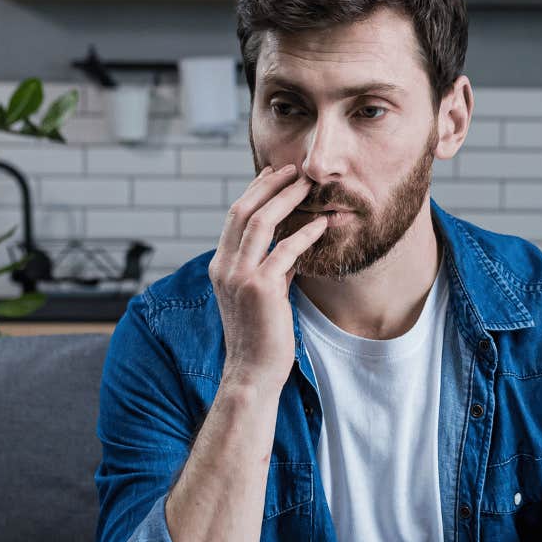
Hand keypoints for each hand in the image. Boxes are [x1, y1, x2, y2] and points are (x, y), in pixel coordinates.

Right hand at [210, 165, 329, 390]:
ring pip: (260, 223)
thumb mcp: (260, 295)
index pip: (234, 217)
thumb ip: (270, 269)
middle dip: (270, 185)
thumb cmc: (260, 336)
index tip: (274, 174)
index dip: (254, 191)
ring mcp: (239, 277)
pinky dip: (305, 234)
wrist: (252, 372)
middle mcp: (224, 267)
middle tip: (294, 169)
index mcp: (219, 266)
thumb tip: (290, 246)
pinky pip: (285, 250)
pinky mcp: (261, 289)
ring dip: (286, 199)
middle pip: (243, 211)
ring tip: (308, 186)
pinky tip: (322, 224)